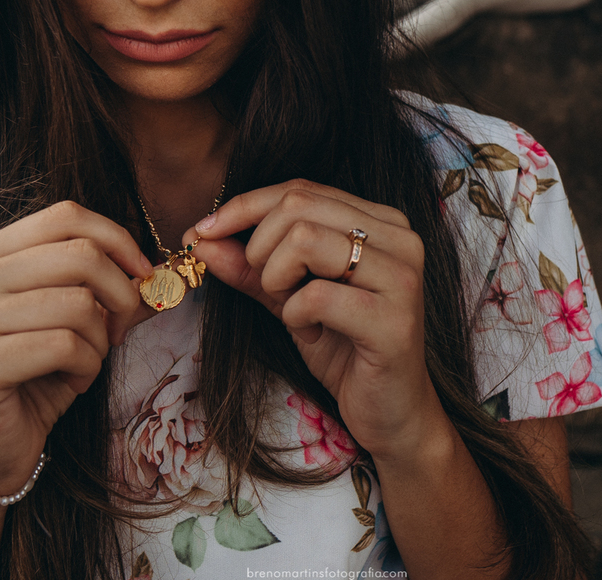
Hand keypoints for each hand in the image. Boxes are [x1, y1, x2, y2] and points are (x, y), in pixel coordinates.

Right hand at [0, 201, 153, 494]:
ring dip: (100, 340)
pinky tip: (72, 382)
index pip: (66, 217)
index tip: (143, 274)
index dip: (117, 240)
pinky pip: (65, 346)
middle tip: (118, 330)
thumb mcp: (81, 321)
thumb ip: (116, 289)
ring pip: (78, 304)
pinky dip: (86, 368)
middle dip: (119, 295)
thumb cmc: (39, 373)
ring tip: (85, 361)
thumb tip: (166, 270)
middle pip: (79, 255)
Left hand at [186, 180, 444, 459]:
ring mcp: (401, 276)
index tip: (203, 232)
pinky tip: (313, 334)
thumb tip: (200, 238)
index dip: (243, 207)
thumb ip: (250, 267)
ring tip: (292, 309)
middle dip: (258, 246)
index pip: (300, 189)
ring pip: (304, 239)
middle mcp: (399, 238)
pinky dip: (296, 316)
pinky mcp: (393, 320)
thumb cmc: (346, 351)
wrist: (391, 413)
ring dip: (276, 278)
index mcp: (381, 221)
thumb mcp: (289, 300)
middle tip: (266, 287)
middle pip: (298, 205)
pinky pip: (316, 296)